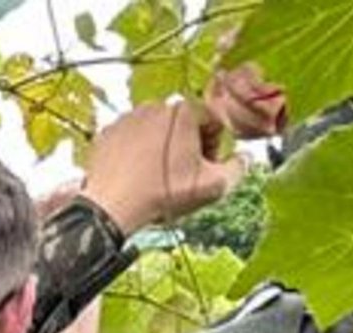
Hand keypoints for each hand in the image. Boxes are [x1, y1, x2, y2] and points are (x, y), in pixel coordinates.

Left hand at [82, 67, 283, 231]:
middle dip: (188, 147)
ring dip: (162, 149)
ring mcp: (128, 116)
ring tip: (157, 177)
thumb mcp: (213, 187)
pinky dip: (136, 153)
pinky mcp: (108, 131)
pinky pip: (131, 139)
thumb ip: (238, 169)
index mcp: (184, 111)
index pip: (212, 122)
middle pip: (183, 125)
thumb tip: (244, 158)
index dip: (214, 148)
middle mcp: (155, 105)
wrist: (111, 207)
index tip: (205, 169)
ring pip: (156, 131)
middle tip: (181, 176)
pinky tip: (136, 175)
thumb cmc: (163, 194)